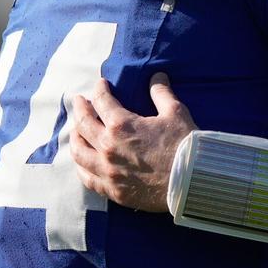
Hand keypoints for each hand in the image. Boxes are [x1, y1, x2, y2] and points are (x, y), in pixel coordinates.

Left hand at [71, 72, 196, 212]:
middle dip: (80, 108)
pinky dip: (81, 167)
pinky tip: (82, 162)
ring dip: (75, 137)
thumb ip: (161, 93)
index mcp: (121, 125)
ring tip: (76, 130)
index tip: (101, 85)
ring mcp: (108, 171)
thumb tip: (157, 76)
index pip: (101, 101)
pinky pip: (87, 178)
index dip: (100, 89)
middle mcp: (108, 147)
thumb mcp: (175, 112)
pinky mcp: (113, 191)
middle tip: (79, 101)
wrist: (192, 182)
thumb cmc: (184, 145)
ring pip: (79, 152)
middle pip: (83, 124)